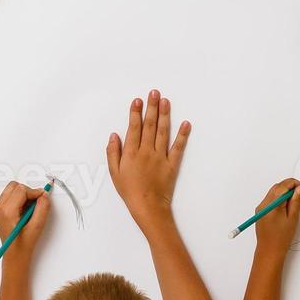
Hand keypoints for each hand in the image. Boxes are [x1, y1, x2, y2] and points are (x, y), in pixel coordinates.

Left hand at [0, 182, 49, 262]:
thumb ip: (42, 208)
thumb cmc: (23, 244)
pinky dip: (19, 198)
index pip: (21, 190)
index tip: (42, 197)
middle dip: (28, 192)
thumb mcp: (37, 226)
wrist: (14, 254)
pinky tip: (23, 211)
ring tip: (29, 210)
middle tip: (35, 205)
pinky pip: (9, 195)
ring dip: (23, 195)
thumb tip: (44, 195)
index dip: (35, 192)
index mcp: (7, 212)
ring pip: (12, 189)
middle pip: (15, 186)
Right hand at [107, 90, 189, 234]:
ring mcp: (160, 157)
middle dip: (151, 107)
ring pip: (163, 131)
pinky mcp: (172, 164)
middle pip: (149, 125)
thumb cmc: (130, 191)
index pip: (134, 127)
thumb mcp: (114, 173)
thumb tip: (114, 135)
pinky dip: (182, 135)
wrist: (147, 206)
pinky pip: (178, 147)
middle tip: (154, 93)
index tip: (138, 100)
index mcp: (131, 153)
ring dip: (165, 115)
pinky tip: (185, 123)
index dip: (136, 112)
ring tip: (165, 101)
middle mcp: (146, 151)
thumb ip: (113, 152)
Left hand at [251, 179, 299, 259]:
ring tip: (292, 200)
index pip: (282, 187)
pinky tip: (285, 205)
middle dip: (287, 186)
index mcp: (272, 206)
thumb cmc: (282, 238)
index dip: (292, 183)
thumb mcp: (293, 218)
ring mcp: (260, 208)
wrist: (269, 250)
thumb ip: (296, 201)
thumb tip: (299, 189)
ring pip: (272, 192)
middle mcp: (263, 205)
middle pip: (276, 187)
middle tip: (298, 192)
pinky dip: (277, 198)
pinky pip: (269, 199)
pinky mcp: (260, 211)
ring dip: (282, 192)